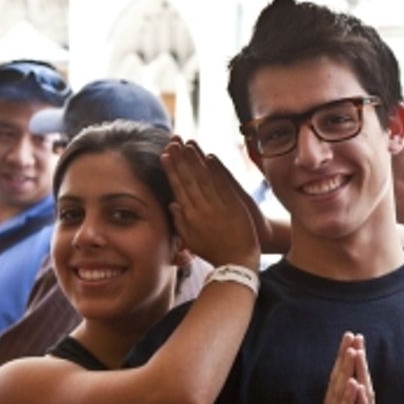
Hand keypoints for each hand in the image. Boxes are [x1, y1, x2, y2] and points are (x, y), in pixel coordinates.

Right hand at [161, 139, 260, 269]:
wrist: (238, 261)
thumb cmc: (214, 251)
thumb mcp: (191, 241)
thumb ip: (180, 222)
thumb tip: (172, 204)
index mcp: (191, 217)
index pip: (178, 188)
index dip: (171, 170)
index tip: (164, 155)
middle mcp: (202, 209)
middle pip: (189, 180)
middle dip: (180, 159)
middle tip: (172, 142)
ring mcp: (219, 207)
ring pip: (204, 179)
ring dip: (195, 160)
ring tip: (187, 144)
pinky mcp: (235, 206)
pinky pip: (223, 185)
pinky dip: (216, 170)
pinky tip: (209, 156)